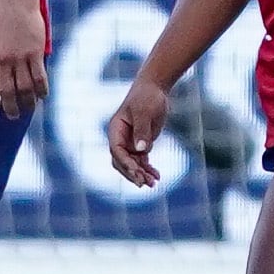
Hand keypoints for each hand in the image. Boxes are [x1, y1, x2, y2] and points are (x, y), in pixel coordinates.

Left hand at [0, 0, 50, 118]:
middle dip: (10, 108)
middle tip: (14, 116)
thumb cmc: (0, 21)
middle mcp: (2, 60)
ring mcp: (19, 57)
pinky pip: (39, 77)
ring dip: (28, 102)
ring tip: (29, 108)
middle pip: (7, 92)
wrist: (14, 1)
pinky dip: (42, 89)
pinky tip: (42, 96)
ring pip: (24, 87)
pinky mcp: (34, 52)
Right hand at [104, 76, 172, 190]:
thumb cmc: (147, 97)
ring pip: (132, 164)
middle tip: (144, 184)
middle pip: (121, 162)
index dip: (125, 164)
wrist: (155, 89)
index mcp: (115, 130)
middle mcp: (121, 138)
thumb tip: (141, 151)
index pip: (116, 151)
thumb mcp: (145, 112)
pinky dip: (148, 169)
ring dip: (141, 174)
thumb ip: (142, 131)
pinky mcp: (141, 144)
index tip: (137, 173)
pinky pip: (142, 161)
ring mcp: (131, 142)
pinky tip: (157, 177)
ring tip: (153, 184)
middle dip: (132, 173)